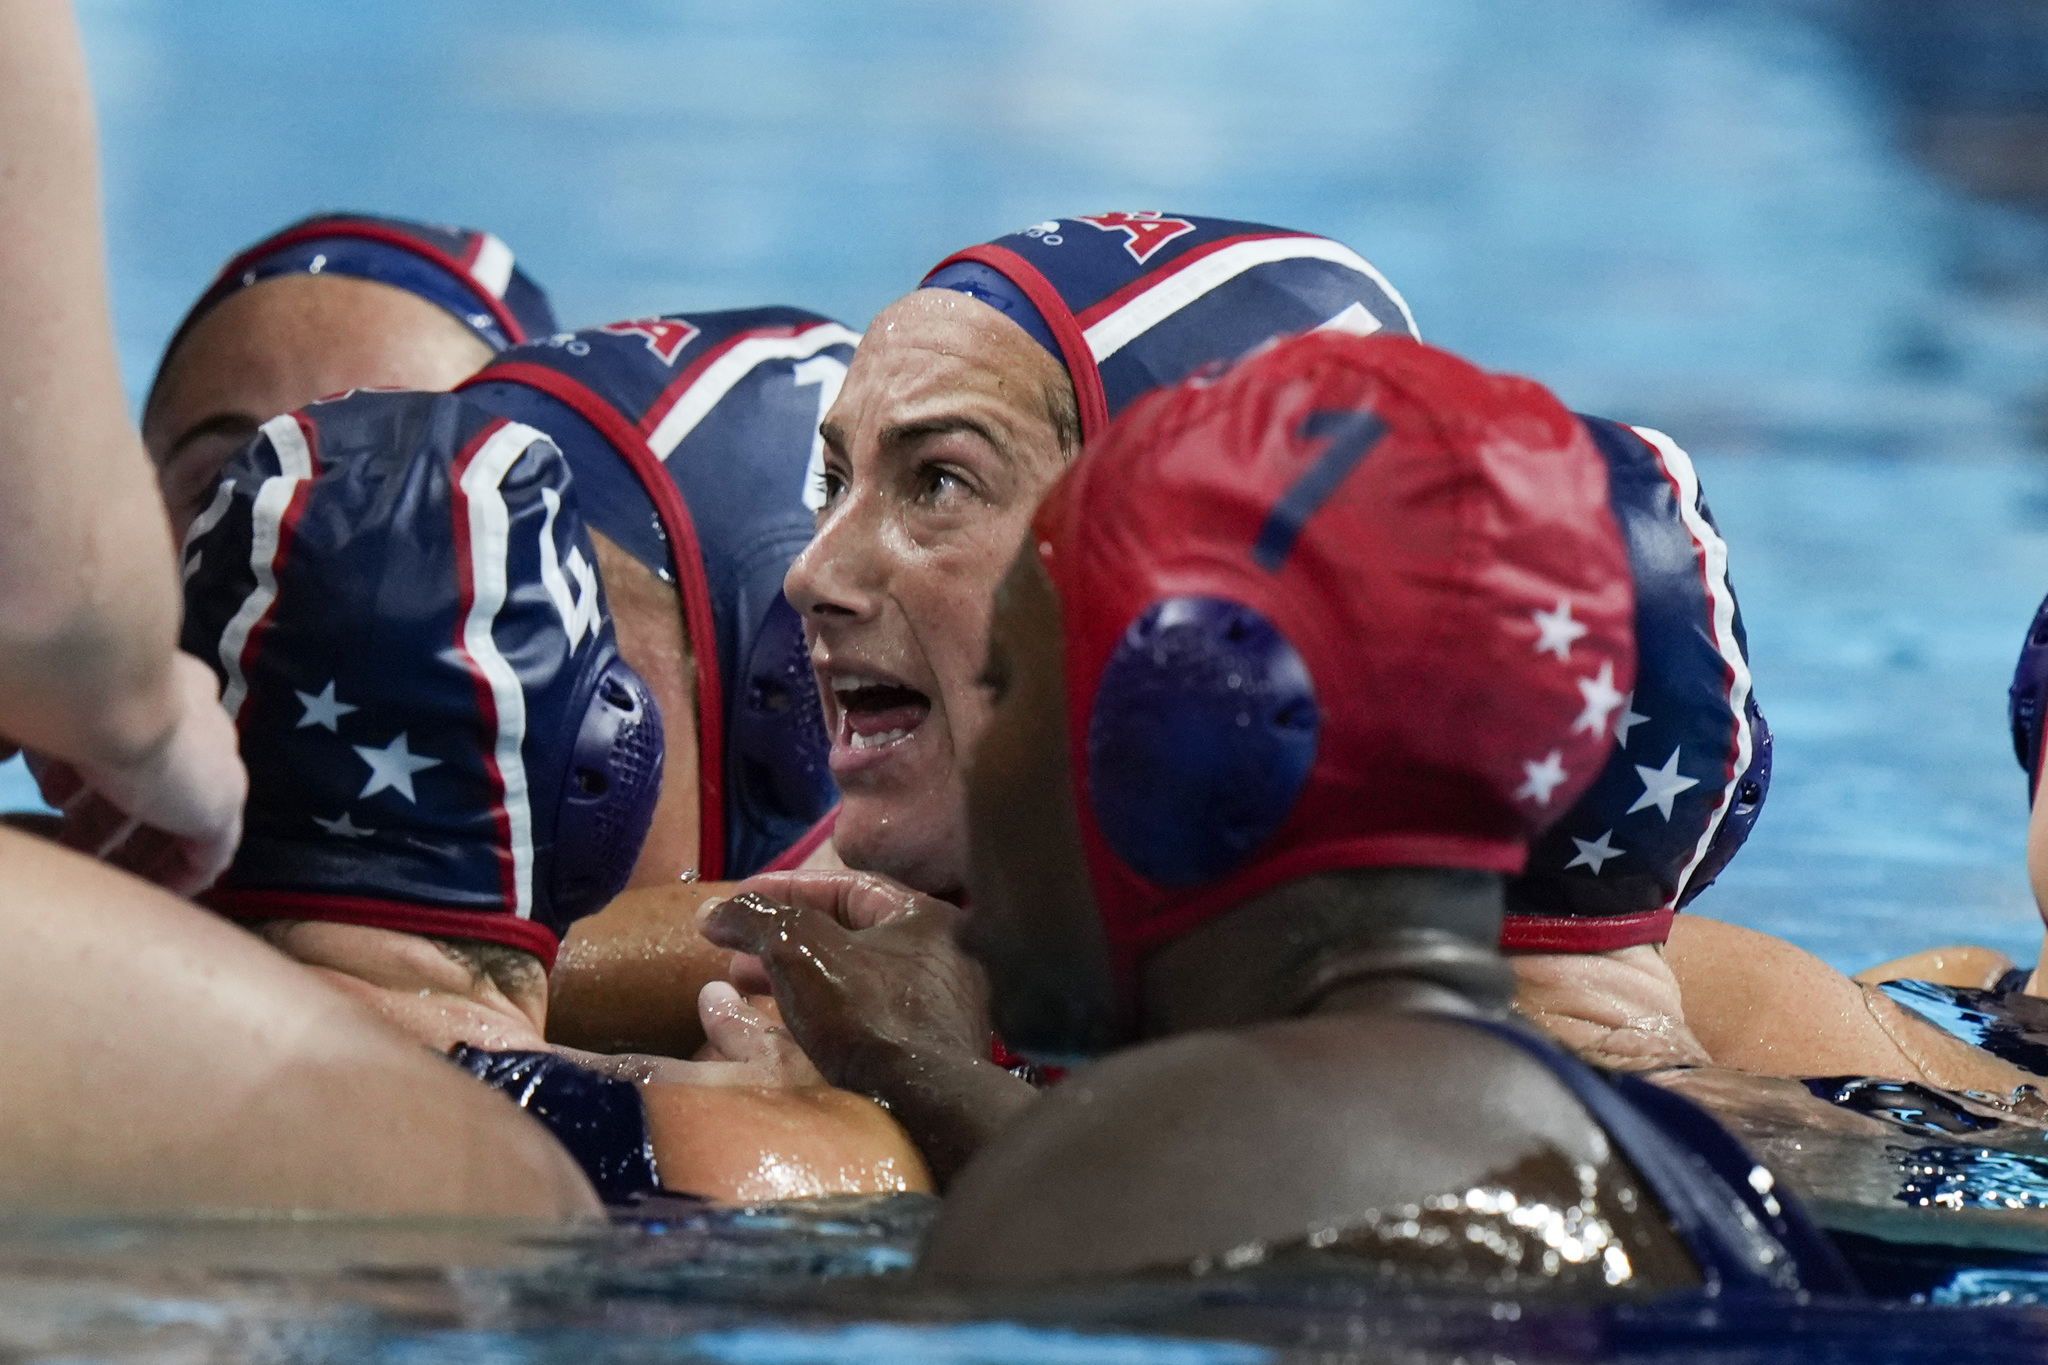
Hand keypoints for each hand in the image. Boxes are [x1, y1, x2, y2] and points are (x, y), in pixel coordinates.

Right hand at [33, 652, 244, 894]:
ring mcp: (218, 764)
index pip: (142, 741)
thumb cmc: (58, 690)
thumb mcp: (39, 713)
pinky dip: (175, 875)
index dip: (93, 777)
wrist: (102, 686)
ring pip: (178, 819)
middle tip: (64, 844)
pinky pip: (206, 853)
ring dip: (132, 850)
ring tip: (87, 872)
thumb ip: (21, 733)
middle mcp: (201, 720)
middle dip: (106, 819)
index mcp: (166, 689)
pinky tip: (141, 894)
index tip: (54, 799)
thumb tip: (3, 751)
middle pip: (158, 783)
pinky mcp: (221, 804)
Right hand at [698, 870, 1037, 1186]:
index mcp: (925, 920)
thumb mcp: (800, 949)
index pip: (849, 888)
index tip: (742, 900)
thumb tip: (715, 913)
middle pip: (846, 938)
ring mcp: (931, 1014)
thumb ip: (757, 920)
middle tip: (738, 950)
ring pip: (847, 985)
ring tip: (742, 986)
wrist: (921, 1108)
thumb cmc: (868, 1014)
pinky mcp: (916, 1058)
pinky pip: (856, 1025)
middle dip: (783, 941)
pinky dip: (811, 1020)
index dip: (788, 889)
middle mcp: (938, 962)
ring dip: (792, 980)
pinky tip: (770, 1029)